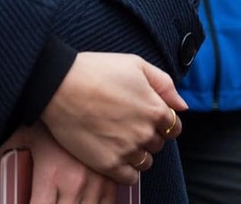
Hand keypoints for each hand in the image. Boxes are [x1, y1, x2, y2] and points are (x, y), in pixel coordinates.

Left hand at [0, 121, 118, 202]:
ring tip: (62, 196)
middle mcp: (75, 182)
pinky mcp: (113, 179)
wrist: (77, 92)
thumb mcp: (20, 138)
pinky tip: (83, 199)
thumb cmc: (46, 119)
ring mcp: (98, 182)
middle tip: (46, 195)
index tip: (30, 201)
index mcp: (50, 173)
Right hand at [40, 52, 184, 183]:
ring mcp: (128, 150)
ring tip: (115, 135)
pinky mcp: (109, 164)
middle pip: (158, 143)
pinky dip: (126, 168)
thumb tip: (182, 106)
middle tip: (124, 121)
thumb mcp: (134, 63)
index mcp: (154, 108)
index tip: (142, 113)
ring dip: (136, 151)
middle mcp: (145, 132)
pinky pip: (130, 177)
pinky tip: (112, 152)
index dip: (159, 120)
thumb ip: (163, 83)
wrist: (58, 85)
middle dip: (146, 134)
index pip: (173, 126)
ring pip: (145, 161)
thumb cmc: (95, 70)